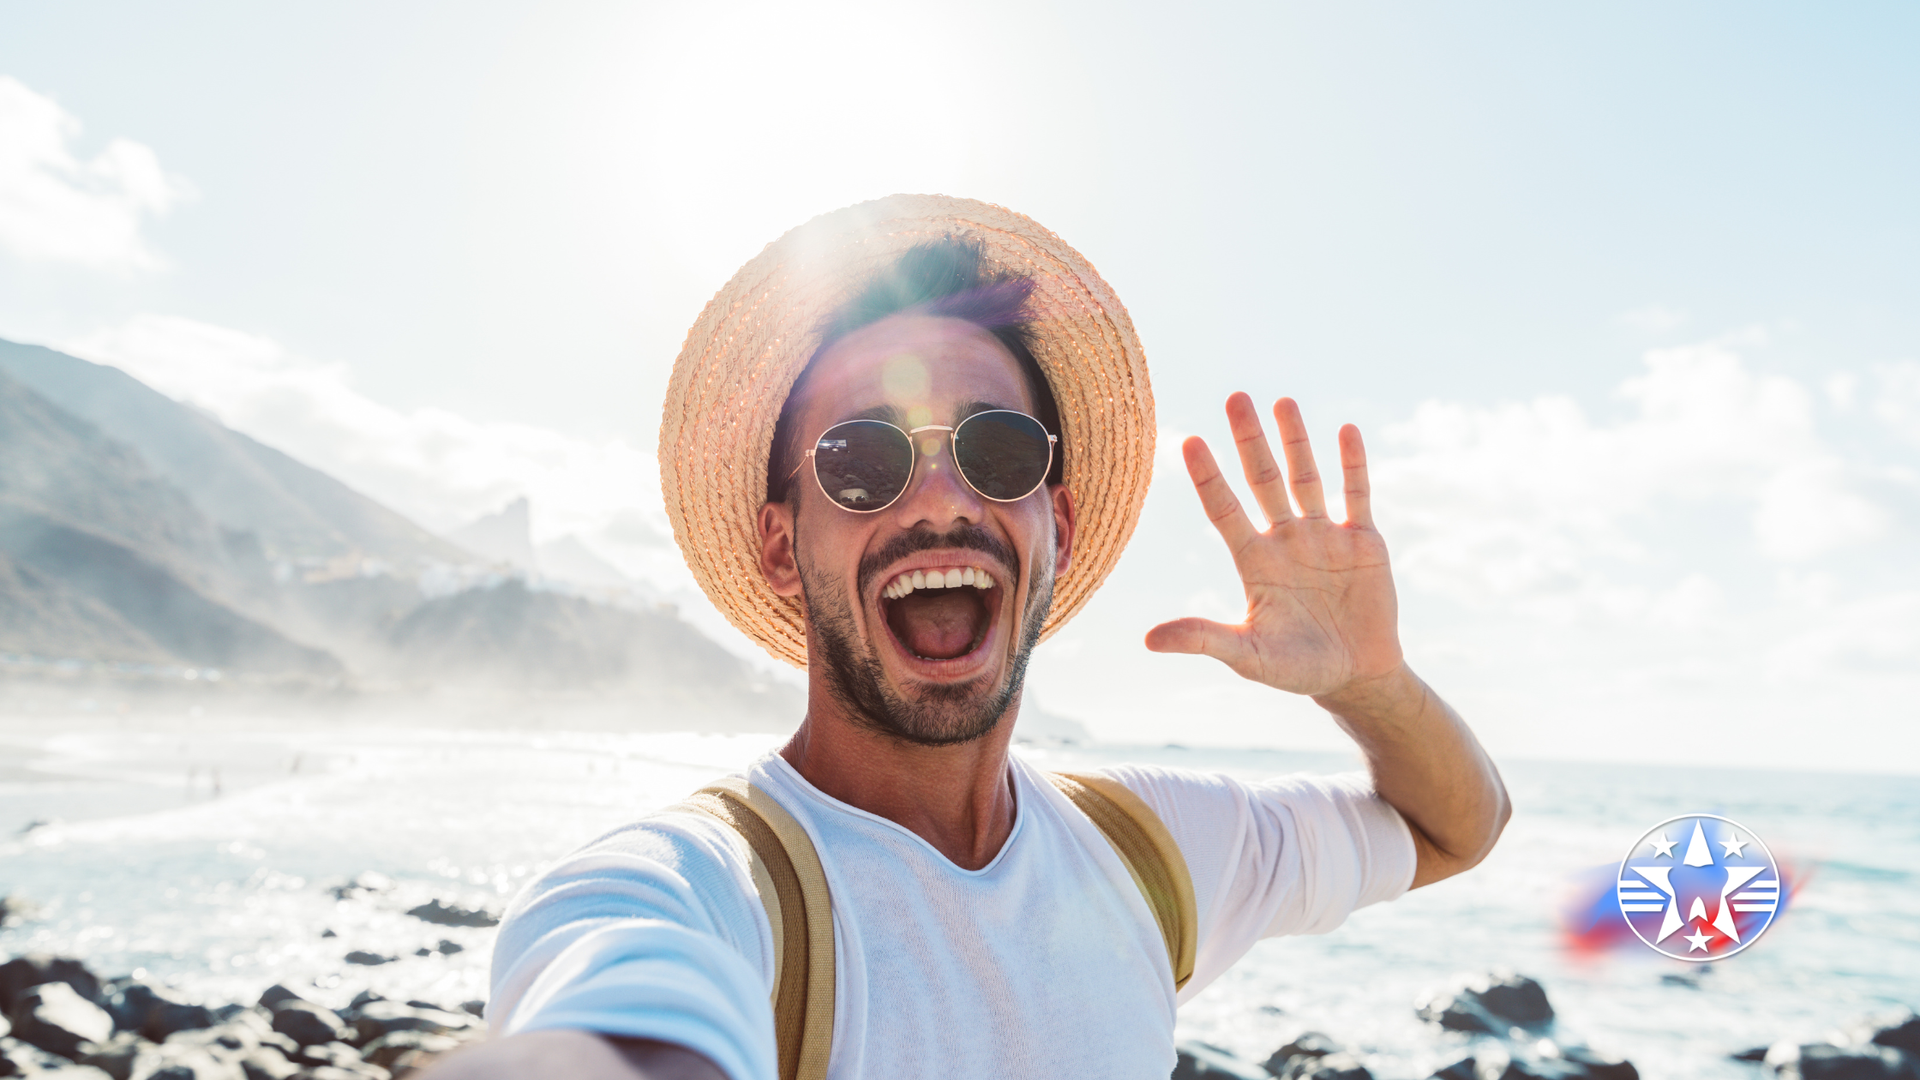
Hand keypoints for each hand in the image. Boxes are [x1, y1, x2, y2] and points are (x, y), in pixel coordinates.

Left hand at [1146, 393, 1402, 699]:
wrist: (1356, 677)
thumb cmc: (1297, 669)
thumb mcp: (1249, 657)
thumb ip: (1204, 639)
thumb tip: (1148, 639)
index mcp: (1253, 562)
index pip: (1224, 509)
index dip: (1208, 477)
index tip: (1189, 441)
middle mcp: (1284, 539)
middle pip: (1262, 480)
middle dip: (1249, 441)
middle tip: (1235, 397)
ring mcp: (1324, 536)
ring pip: (1306, 478)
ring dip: (1296, 441)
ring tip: (1282, 401)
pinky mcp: (1363, 542)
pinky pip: (1357, 495)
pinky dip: (1352, 465)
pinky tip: (1345, 431)